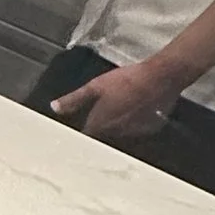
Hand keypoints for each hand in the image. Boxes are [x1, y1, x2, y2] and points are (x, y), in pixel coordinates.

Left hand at [50, 56, 179, 143]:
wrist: (160, 78)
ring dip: (117, 128)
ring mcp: (135, 133)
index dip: (80, 135)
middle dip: (99, 131)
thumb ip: (74, 100)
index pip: (86, 136)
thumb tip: (54, 108)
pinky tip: (136, 112)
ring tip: (119, 112)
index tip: (75, 132)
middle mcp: (116, 133)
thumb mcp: (95, 86)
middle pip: (103, 137)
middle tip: (100, 118)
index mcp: (100, 123)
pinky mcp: (150, 129)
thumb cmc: (125, 80)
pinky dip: (134, 125)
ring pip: (120, 134)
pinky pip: (137, 130)